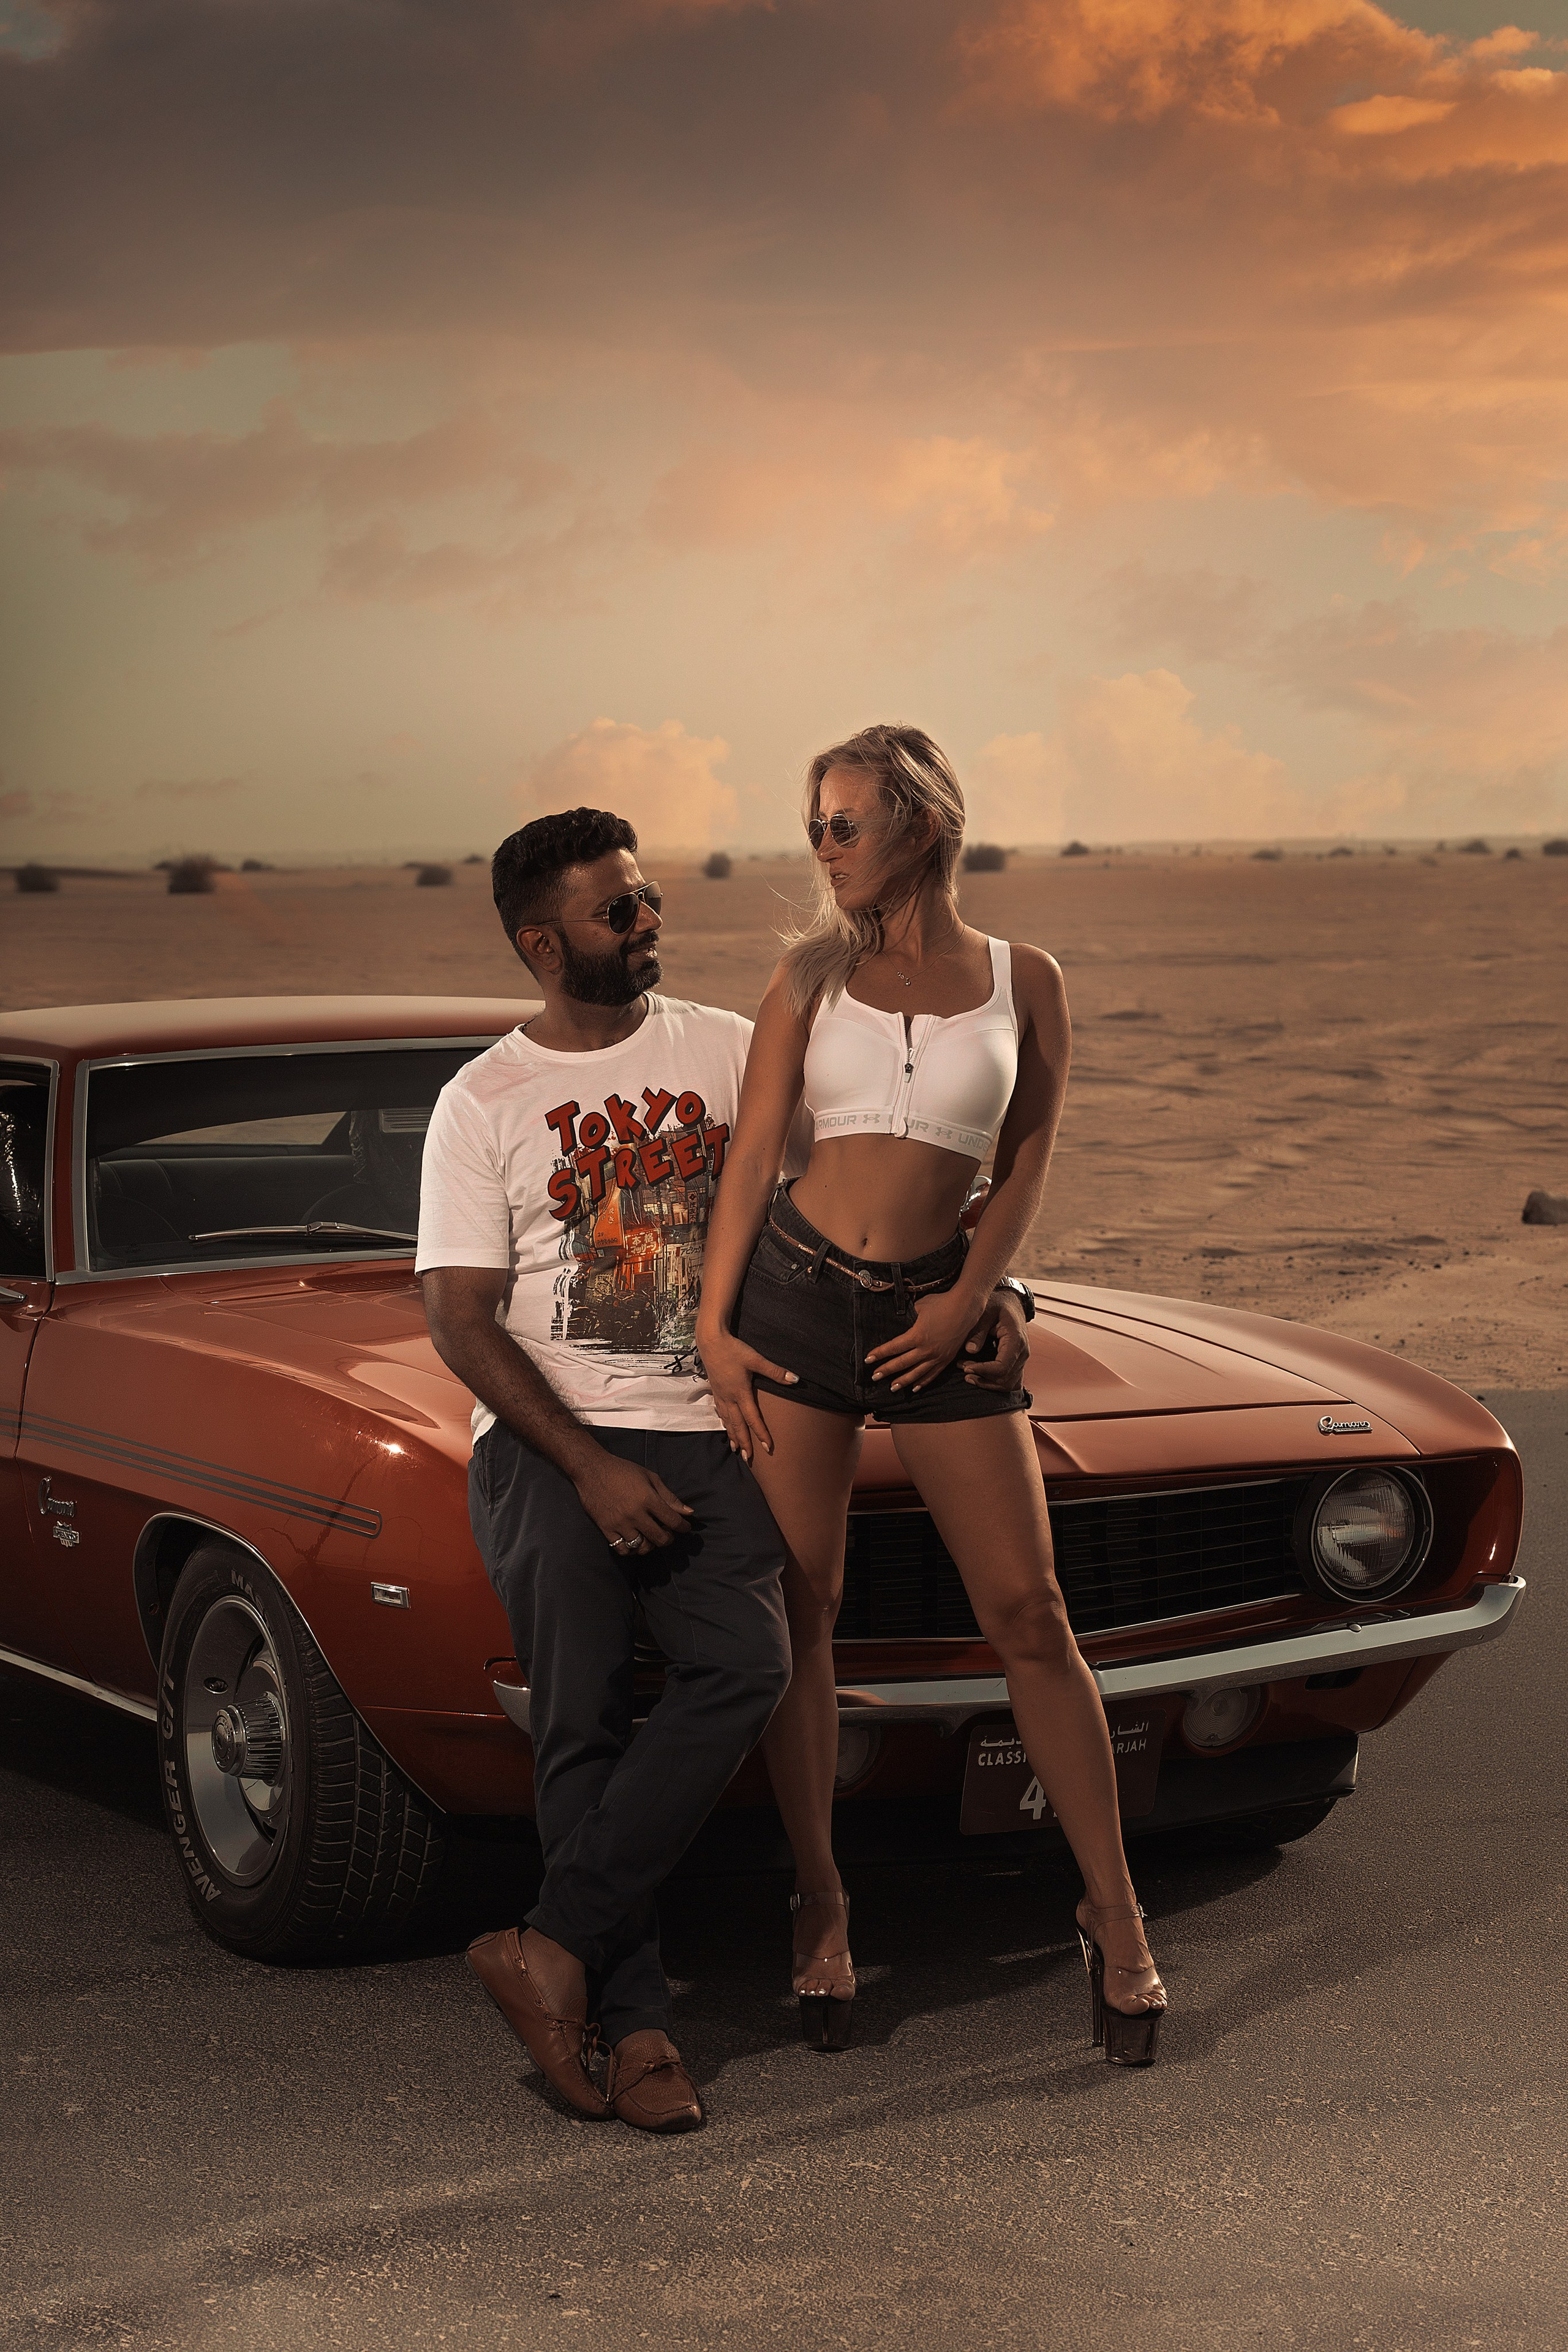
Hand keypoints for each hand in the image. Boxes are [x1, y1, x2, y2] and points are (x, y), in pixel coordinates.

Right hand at [573, 1449, 693, 1553]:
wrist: (592, 1470)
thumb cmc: (623, 1470)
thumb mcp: (649, 1477)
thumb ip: (669, 1496)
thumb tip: (688, 1512)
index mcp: (648, 1498)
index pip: (673, 1520)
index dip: (683, 1527)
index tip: (685, 1527)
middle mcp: (635, 1513)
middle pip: (660, 1538)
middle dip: (669, 1539)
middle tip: (669, 1534)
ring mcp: (620, 1523)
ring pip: (642, 1546)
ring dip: (650, 1545)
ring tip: (651, 1538)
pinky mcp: (606, 1528)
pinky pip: (622, 1549)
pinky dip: (631, 1549)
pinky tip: (634, 1542)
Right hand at [697, 1323, 798, 1464]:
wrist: (710, 1341)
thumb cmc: (734, 1349)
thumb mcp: (756, 1359)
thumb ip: (776, 1372)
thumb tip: (796, 1379)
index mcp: (741, 1392)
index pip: (753, 1419)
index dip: (761, 1435)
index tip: (768, 1448)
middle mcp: (729, 1398)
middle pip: (738, 1425)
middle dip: (744, 1443)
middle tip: (749, 1459)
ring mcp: (721, 1395)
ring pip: (727, 1421)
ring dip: (733, 1436)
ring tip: (736, 1449)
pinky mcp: (715, 1390)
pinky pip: (720, 1412)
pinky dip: (724, 1423)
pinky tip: (726, 1426)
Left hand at [864, 1285, 987, 1393]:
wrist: (966, 1308)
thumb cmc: (942, 1303)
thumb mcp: (920, 1306)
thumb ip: (909, 1315)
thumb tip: (901, 1318)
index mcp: (916, 1336)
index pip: (893, 1348)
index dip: (879, 1354)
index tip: (868, 1359)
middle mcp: (926, 1349)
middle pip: (902, 1363)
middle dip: (886, 1371)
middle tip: (874, 1377)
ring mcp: (937, 1356)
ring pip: (916, 1373)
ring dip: (903, 1381)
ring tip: (892, 1388)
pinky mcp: (946, 1359)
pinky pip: (932, 1374)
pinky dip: (923, 1382)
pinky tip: (915, 1388)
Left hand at [961, 1289, 1029, 1390]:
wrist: (1012, 1304)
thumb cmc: (998, 1306)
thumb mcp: (985, 1312)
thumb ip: (978, 1331)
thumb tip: (970, 1350)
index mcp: (1016, 1340)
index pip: (1002, 1367)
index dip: (983, 1371)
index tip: (965, 1367)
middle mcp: (1023, 1353)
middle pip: (1004, 1379)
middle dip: (981, 1376)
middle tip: (962, 1367)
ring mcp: (1022, 1360)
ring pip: (1008, 1384)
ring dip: (987, 1383)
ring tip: (968, 1375)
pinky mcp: (1018, 1363)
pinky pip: (1011, 1382)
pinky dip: (995, 1384)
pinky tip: (980, 1377)